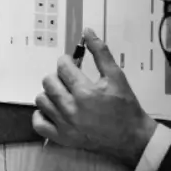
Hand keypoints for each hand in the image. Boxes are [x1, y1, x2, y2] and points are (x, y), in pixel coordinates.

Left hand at [32, 30, 157, 165]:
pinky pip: (38, 124)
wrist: (132, 137)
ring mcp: (65, 125)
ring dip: (50, 94)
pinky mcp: (62, 138)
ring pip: (41, 100)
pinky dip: (41, 116)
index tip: (72, 65)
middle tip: (69, 80)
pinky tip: (53, 111)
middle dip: (58, 76)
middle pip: (49, 82)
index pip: (62, 66)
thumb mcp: (116, 76)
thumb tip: (87, 32)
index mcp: (85, 91)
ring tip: (63, 95)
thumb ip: (101, 53)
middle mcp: (72, 108)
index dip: (67, 61)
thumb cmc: (125, 107)